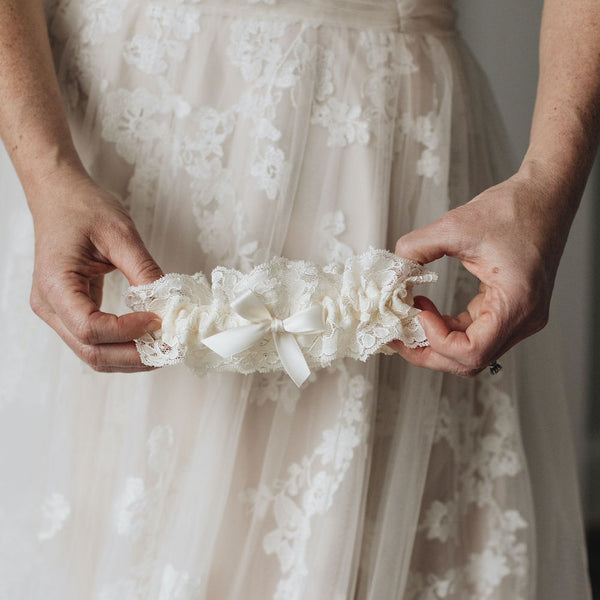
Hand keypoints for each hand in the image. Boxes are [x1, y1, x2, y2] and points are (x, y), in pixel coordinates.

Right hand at [27, 167, 163, 372]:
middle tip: (172, 348)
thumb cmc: (84, 208)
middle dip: (135, 356)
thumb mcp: (120, 234)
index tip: (160, 320)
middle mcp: (49, 306)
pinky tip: (148, 339)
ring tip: (164, 347)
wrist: (60, 196)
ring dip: (131, 357)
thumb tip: (170, 305)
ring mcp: (56, 312)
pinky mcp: (69, 311)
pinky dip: (123, 346)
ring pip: (94, 354)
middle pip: (92, 351)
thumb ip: (144, 271)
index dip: (129, 331)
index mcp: (55, 284)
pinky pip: (95, 341)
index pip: (90, 328)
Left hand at [390, 162, 576, 376]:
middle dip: (427, 350)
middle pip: (469, 361)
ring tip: (408, 320)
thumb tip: (392, 272)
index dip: (436, 339)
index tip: (417, 312)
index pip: (473, 351)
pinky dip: (447, 330)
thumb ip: (416, 249)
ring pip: (471, 352)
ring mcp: (519, 318)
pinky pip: (475, 335)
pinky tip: (426, 311)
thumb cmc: (512, 209)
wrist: (544, 196)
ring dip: (435, 342)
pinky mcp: (510, 311)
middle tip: (396, 334)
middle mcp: (523, 319)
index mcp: (517, 303)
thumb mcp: (455, 225)